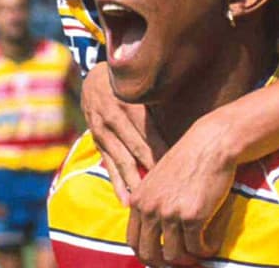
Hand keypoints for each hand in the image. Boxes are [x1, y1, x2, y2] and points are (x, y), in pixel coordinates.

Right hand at [82, 62, 166, 202]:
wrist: (92, 77)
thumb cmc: (127, 83)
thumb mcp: (141, 88)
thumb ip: (158, 105)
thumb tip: (186, 123)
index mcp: (130, 104)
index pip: (150, 133)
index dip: (164, 152)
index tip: (180, 168)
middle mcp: (114, 118)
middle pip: (137, 150)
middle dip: (152, 171)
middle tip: (169, 191)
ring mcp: (103, 131)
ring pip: (122, 161)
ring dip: (134, 183)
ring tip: (147, 202)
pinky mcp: (96, 141)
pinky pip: (108, 165)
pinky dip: (117, 183)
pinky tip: (125, 199)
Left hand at [127, 111, 235, 265]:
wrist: (212, 144)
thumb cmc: (190, 158)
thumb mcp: (159, 178)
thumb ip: (151, 201)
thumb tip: (154, 231)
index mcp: (138, 200)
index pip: (133, 241)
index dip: (147, 255)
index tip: (162, 258)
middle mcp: (150, 209)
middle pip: (149, 254)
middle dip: (164, 264)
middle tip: (182, 262)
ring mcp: (170, 214)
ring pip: (174, 255)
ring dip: (188, 259)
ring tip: (200, 253)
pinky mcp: (192, 217)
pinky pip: (197, 248)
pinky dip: (206, 251)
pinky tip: (213, 244)